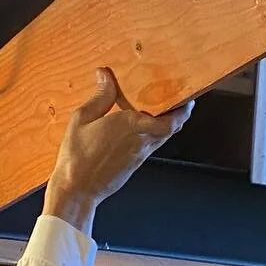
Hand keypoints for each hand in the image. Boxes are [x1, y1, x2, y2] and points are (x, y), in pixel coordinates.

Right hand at [43, 68, 192, 233]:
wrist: (77, 189)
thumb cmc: (77, 156)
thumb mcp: (81, 119)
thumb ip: (99, 96)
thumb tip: (105, 76)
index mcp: (132, 125)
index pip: (171, 119)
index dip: (184, 109)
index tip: (188, 97)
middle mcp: (142, 140)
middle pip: (174, 128)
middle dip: (180, 114)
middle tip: (180, 100)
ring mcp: (140, 155)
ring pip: (164, 137)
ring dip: (168, 124)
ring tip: (161, 110)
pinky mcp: (135, 165)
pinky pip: (152, 146)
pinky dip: (154, 135)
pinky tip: (140, 128)